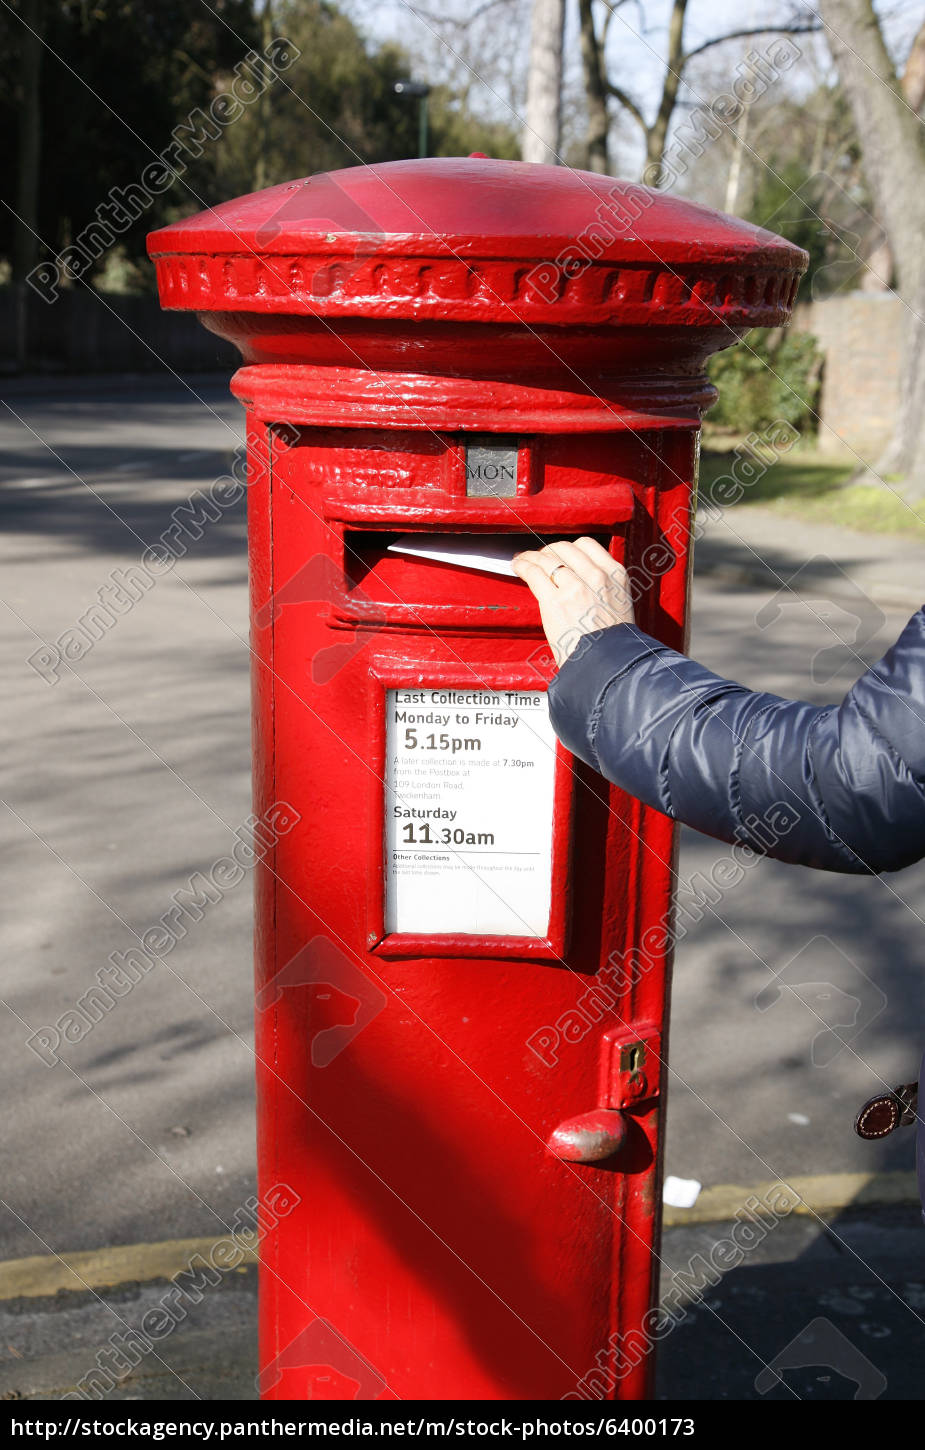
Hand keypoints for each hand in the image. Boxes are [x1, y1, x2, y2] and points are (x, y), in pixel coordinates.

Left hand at [512, 537, 633, 666]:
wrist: (609, 663)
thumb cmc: (613, 643)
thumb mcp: (620, 604)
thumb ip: (603, 588)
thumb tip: (581, 581)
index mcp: (615, 575)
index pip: (586, 545)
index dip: (568, 548)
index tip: (559, 554)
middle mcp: (596, 576)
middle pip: (564, 549)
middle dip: (548, 552)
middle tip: (539, 559)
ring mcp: (575, 587)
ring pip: (547, 558)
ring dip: (531, 557)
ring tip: (523, 560)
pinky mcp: (556, 601)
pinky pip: (534, 573)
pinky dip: (523, 566)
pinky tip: (518, 566)